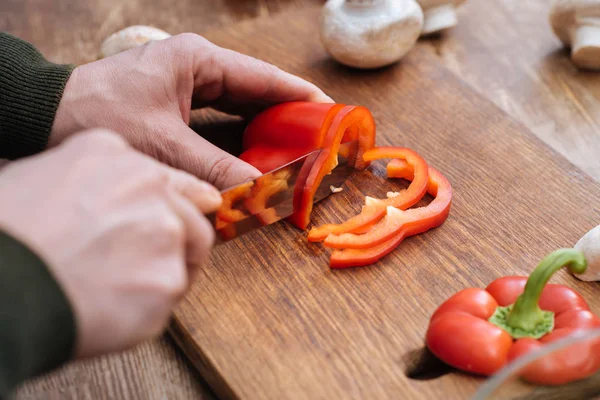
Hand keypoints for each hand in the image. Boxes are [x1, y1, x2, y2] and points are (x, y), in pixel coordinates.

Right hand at [0, 129, 220, 357]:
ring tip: (128, 289)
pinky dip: (151, 304)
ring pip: (190, 251)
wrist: (0, 282)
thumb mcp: (31, 179)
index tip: (170, 221)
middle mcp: (147, 184)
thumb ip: (82, 181)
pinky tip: (118, 308)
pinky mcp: (169, 278)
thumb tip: (90, 199)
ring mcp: (164, 230)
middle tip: (142, 264)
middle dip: (174, 239)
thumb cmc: (5, 234)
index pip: (164, 177)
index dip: (167, 205)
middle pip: (188, 213)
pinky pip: (173, 292)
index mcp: (109, 153)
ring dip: (168, 268)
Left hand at [50, 33, 332, 188]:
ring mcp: (186, 88)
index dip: (300, 98)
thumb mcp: (162, 145)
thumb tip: (259, 191)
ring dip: (264, 134)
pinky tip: (253, 161)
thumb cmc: (96, 115)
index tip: (332, 115)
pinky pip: (220, 124)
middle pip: (257, 94)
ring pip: (240, 110)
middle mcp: (196, 69)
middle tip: (316, 146)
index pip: (264, 78)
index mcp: (198, 60)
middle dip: (287, 120)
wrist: (43, 118)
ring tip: (293, 157)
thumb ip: (215, 168)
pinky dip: (238, 142)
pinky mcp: (176, 108)